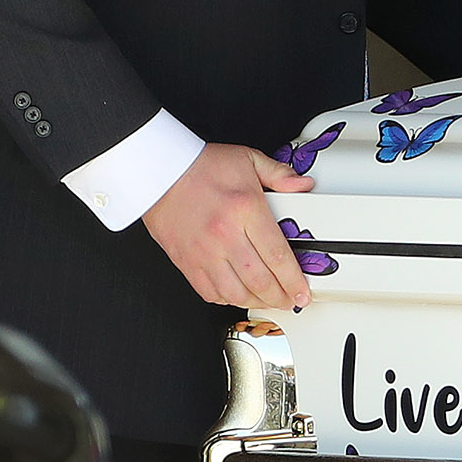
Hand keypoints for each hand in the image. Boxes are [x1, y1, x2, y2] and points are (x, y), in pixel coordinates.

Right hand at [143, 142, 315, 311]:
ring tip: (268, 300)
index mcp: (245, 210)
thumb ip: (280, 174)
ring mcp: (204, 251)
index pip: (278, 256)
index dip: (294, 280)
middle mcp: (225, 235)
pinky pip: (210, 292)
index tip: (302, 290)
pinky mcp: (186, 261)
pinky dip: (227, 299)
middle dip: (281, 297)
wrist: (158, 171)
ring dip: (256, 302)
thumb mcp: (248, 160)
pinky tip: (239, 295)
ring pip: (236, 292)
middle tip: (290, 300)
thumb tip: (303, 185)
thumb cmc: (200, 167)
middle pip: (260, 280)